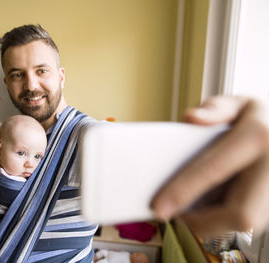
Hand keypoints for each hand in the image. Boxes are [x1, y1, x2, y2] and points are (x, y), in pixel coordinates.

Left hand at [151, 96, 268, 234]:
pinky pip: (254, 220)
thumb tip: (191, 118)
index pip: (213, 171)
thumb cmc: (263, 120)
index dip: (182, 192)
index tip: (158, 207)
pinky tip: (215, 206)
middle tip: (176, 216)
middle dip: (203, 222)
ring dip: (216, 223)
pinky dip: (229, 218)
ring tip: (192, 211)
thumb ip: (216, 109)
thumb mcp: (242, 104)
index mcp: (258, 136)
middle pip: (240, 214)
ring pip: (249, 223)